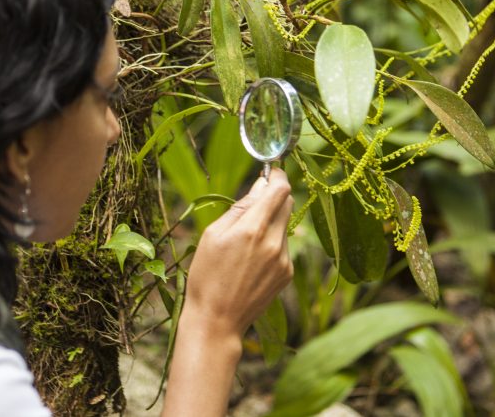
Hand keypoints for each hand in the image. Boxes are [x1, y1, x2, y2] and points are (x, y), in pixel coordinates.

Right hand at [162, 167, 293, 416]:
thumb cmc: (207, 276)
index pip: (281, 189)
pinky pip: (284, 245)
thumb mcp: (213, 235)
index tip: (270, 174)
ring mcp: (284, 260)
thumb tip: (261, 185)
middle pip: (287, 203)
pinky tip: (252, 260)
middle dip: (274, 198)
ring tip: (245, 243)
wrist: (217, 320)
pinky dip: (272, 243)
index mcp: (252, 230)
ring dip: (271, 223)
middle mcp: (274, 243)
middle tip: (252, 206)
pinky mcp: (287, 273)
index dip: (277, 177)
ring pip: (286, 225)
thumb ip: (240, 208)